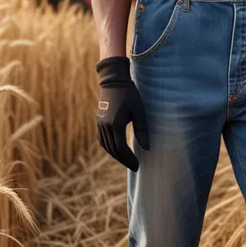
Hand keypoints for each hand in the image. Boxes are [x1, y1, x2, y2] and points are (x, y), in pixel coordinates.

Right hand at [96, 56, 149, 170]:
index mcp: (115, 124)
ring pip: (107, 146)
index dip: (129, 159)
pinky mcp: (99, 121)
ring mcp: (100, 124)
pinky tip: (116, 149)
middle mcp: (105, 126)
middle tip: (134, 166)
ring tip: (126, 160)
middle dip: (124, 160)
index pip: (122, 148)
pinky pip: (102, 139)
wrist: (114, 80)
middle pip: (114, 150)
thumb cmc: (129, 93)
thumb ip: (142, 130)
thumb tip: (147, 148)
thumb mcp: (139, 110)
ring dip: (116, 155)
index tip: (137, 166)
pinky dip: (109, 147)